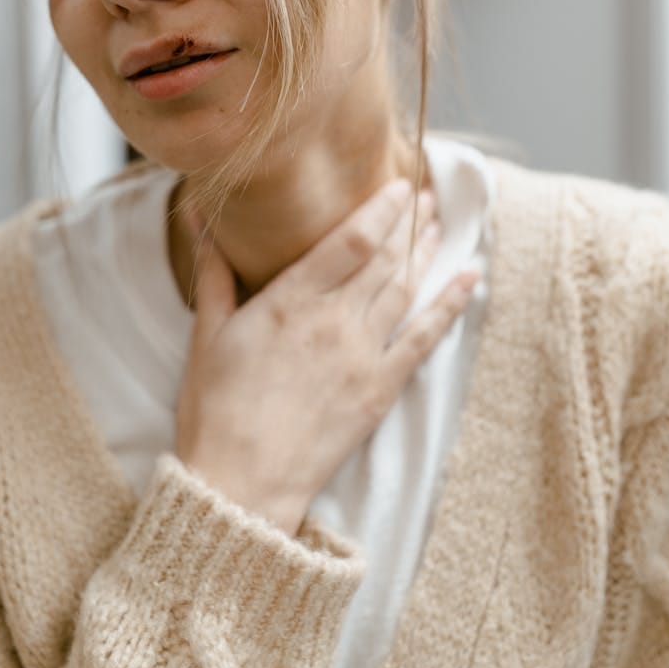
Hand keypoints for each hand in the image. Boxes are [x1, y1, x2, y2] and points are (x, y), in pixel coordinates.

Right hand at [175, 179, 478, 534]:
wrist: (241, 483)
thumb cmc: (215, 409)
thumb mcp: (207, 332)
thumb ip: (213, 269)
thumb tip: (199, 212)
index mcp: (291, 299)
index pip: (352, 238)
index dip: (382, 207)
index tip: (399, 185)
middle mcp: (334, 319)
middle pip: (385, 257)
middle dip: (409, 222)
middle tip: (426, 196)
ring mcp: (362, 354)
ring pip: (405, 288)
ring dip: (426, 252)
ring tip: (438, 223)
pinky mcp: (380, 389)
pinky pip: (425, 337)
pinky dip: (451, 305)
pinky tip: (469, 279)